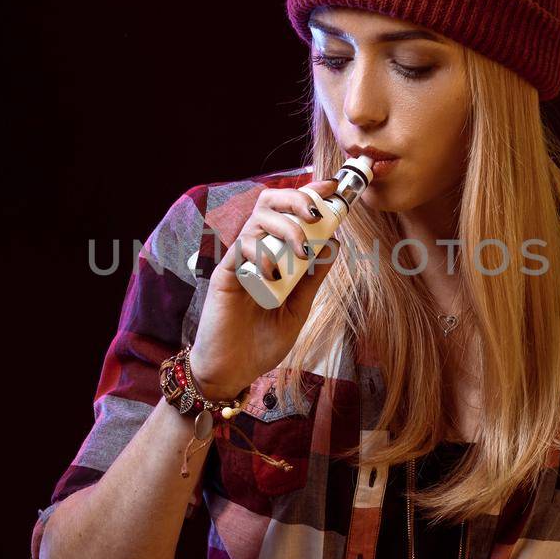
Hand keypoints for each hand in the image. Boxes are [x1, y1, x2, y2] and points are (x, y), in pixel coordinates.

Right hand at [188, 180, 342, 398]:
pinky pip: (241, 248)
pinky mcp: (225, 274)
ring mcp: (239, 260)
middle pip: (269, 203)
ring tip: (301, 251)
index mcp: (275, 254)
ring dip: (286, 228)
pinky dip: (262, 253)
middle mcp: (256, 250)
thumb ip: (313, 278)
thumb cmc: (262, 341)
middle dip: (295, 199)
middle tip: (316, 213)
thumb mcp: (298, 308)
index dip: (308, 194)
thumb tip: (334, 244)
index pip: (288, 212)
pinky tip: (272, 274)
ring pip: (258, 221)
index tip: (332, 188)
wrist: (234, 370)